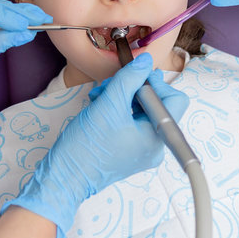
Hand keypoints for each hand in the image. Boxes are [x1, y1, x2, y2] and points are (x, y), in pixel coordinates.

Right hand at [5, 57, 188, 237]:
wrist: (65, 176)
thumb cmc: (86, 146)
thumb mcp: (109, 104)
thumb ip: (129, 78)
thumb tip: (146, 61)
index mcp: (157, 137)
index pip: (173, 100)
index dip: (154, 83)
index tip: (133, 75)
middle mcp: (155, 146)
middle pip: (156, 104)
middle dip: (133, 89)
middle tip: (111, 85)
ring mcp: (141, 150)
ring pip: (141, 112)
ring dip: (121, 97)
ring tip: (99, 96)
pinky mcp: (128, 151)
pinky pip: (131, 123)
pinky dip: (117, 110)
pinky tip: (99, 106)